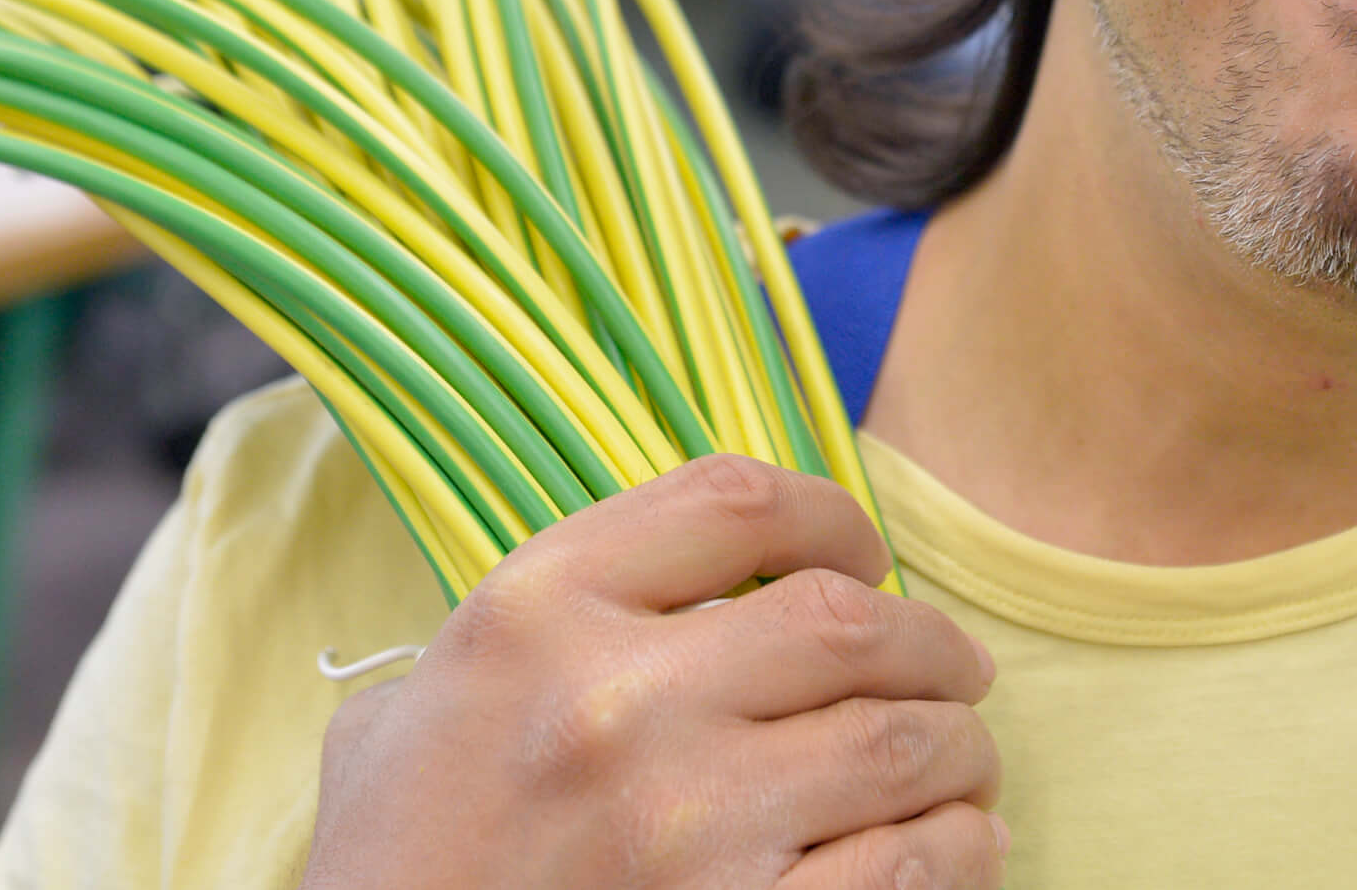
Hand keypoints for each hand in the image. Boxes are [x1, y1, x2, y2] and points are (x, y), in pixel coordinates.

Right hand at [298, 454, 1005, 887]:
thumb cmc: (394, 873)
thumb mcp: (400, 722)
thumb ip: (506, 639)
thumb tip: (635, 595)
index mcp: (531, 614)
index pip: (734, 503)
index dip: (829, 517)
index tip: (861, 554)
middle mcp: (614, 700)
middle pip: (845, 618)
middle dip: (926, 644)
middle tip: (951, 669)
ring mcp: (686, 825)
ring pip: (899, 739)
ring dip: (958, 747)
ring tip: (962, 759)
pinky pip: (910, 867)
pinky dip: (957, 849)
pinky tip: (956, 844)